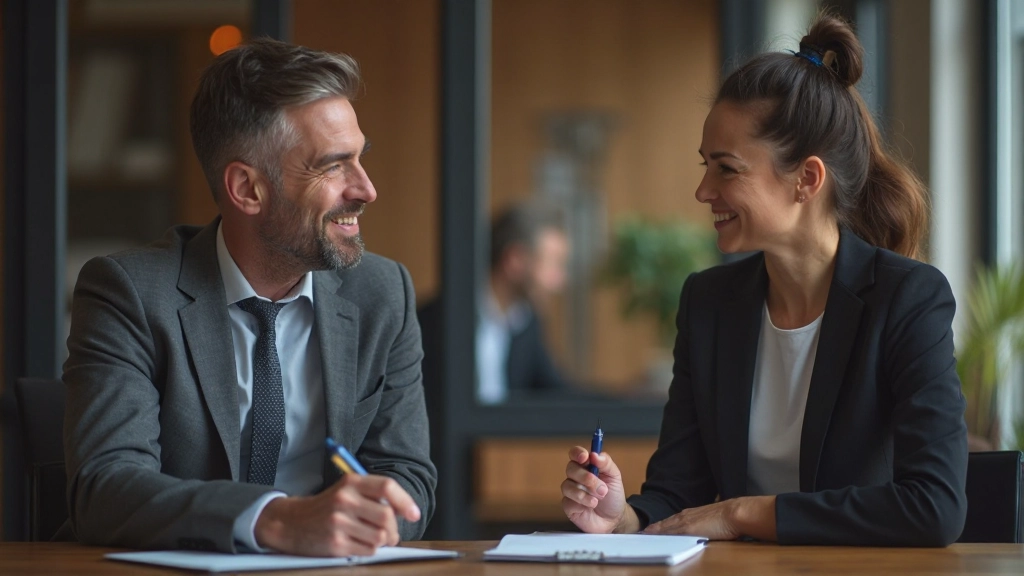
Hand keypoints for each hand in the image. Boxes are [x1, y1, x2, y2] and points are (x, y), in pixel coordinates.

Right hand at [254, 474, 421, 556]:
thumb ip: (373, 495)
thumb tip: (405, 510)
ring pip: (380, 536)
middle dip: (394, 529)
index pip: (387, 486)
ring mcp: (339, 522)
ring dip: (383, 541)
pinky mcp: (335, 543)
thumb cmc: (326, 507)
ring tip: (373, 538)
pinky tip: (359, 543)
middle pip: (387, 516)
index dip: (405, 501)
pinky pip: (368, 550)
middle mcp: (344, 500)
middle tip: (390, 533)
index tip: (413, 514)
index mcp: (351, 482)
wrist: (291, 523)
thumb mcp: (347, 490)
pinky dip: (370, 550)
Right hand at [560, 446, 637, 533]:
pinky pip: (567, 501)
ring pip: (567, 486)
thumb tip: (595, 454)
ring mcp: (571, 491)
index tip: (585, 457)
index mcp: (587, 466)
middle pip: (571, 469)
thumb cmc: (613, 496)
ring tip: (597, 500)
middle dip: (586, 478)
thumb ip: (606, 463)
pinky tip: (591, 506)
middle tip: (601, 488)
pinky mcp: (568, 506)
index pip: (576, 454)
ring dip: (584, 493)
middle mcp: (576, 477)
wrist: (614, 519)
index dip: (577, 453)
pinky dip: (581, 503)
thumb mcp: (615, 477)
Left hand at [644, 496, 775, 540]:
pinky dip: (660, 534)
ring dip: (653, 531)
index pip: (671, 522)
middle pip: (664, 523)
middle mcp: (685, 517)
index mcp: (691, 515)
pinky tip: (652, 537)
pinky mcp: (687, 528)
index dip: (660, 526)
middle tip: (640, 533)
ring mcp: (685, 522)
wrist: (734, 514)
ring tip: (642, 535)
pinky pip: (669, 532)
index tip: (650, 530)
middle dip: (652, 528)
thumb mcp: (711, 521)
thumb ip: (703, 525)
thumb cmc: (727, 519)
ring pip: (664, 527)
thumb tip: (703, 531)